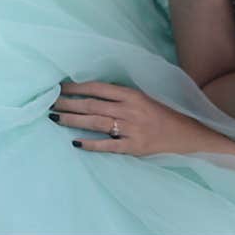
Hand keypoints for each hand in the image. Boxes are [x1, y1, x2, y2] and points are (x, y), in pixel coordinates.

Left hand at [50, 81, 215, 155]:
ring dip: (73, 120)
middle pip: (93, 105)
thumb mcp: (143, 98)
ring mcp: (132, 129)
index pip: (99, 88)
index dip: (77, 87)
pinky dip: (91, 144)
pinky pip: (108, 145)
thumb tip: (90, 94)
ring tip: (56, 118)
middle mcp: (131, 110)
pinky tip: (75, 142)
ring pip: (96, 123)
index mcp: (132, 95)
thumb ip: (120, 96)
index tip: (60, 87)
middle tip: (50, 103)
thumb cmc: (161, 115)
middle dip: (68, 103)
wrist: (185, 134)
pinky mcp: (134, 146)